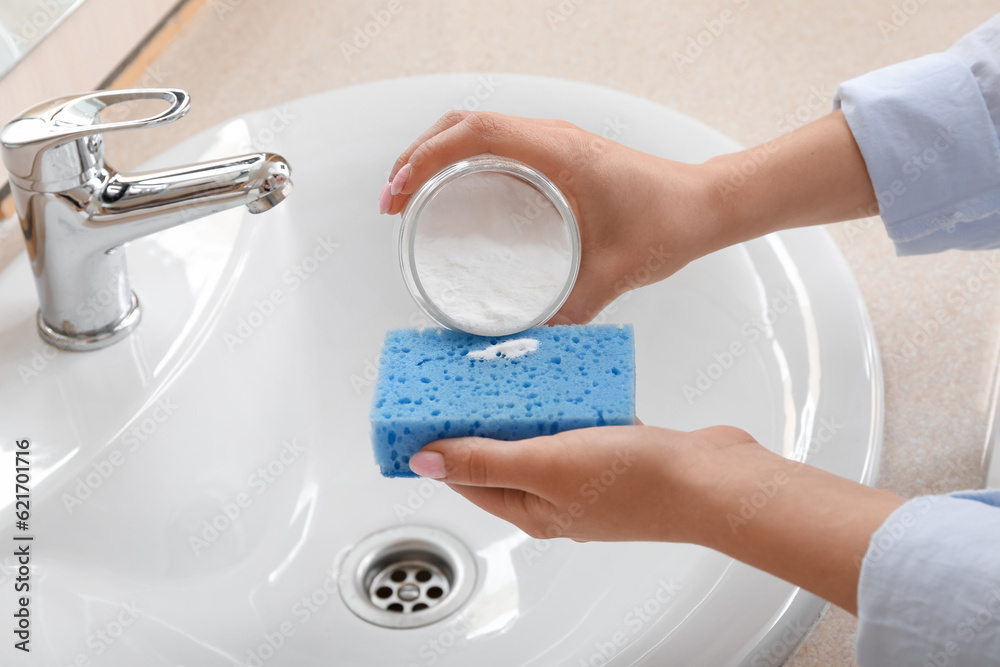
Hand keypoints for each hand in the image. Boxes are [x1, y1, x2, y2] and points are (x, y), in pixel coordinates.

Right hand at [378, 111, 722, 323]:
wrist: (705, 205)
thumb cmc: (668, 223)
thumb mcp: (615, 273)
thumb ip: (572, 311)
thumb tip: (526, 342)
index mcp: (560, 153)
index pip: (476, 133)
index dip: (426, 157)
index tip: (399, 194)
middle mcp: (553, 138)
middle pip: (462, 123)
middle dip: (416, 154)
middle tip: (391, 200)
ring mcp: (554, 142)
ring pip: (476, 127)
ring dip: (435, 151)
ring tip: (407, 193)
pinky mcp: (558, 154)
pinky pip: (497, 141)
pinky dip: (461, 157)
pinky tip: (451, 192)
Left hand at [409, 423, 903, 612]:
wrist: (714, 481)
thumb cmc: (637, 483)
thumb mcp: (547, 465)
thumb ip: (484, 459)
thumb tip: (424, 460)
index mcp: (533, 510)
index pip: (468, 479)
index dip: (440, 448)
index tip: (420, 413)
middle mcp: (557, 497)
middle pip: (501, 457)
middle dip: (478, 421)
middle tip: (458, 380)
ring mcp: (589, 475)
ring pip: (540, 437)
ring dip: (521, 409)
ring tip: (502, 372)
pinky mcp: (618, 451)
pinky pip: (577, 423)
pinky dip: (565, 402)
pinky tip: (563, 377)